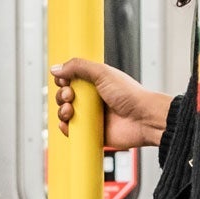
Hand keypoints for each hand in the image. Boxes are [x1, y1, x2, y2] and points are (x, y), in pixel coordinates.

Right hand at [52, 58, 170, 151]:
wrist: (143, 119)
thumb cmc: (130, 95)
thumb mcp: (102, 72)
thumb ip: (78, 66)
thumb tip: (56, 68)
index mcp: (95, 82)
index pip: (70, 79)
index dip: (63, 80)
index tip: (64, 80)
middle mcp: (92, 98)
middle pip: (64, 96)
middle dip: (61, 95)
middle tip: (69, 95)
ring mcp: (91, 115)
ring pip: (65, 113)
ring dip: (61, 111)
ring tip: (70, 110)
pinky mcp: (92, 132)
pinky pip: (72, 131)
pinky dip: (65, 128)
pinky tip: (68, 124)